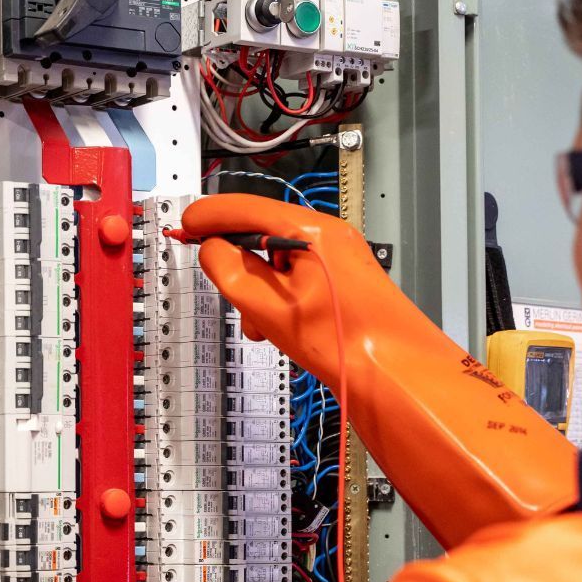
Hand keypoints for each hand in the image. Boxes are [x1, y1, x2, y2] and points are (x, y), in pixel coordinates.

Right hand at [182, 194, 424, 389]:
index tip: (186, 226)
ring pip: (279, 260)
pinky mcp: (345, 279)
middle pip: (264, 234)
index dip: (211, 216)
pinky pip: (299, 277)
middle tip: (218, 282)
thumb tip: (212, 248)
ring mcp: (340, 257)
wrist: (396, 373)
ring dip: (258, 288)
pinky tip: (279, 328)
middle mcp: (330, 235)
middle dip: (237, 262)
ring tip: (258, 324)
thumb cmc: (344, 342)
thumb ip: (230, 271)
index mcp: (312, 231)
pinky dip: (280, 297)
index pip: (248, 208)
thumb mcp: (269, 306)